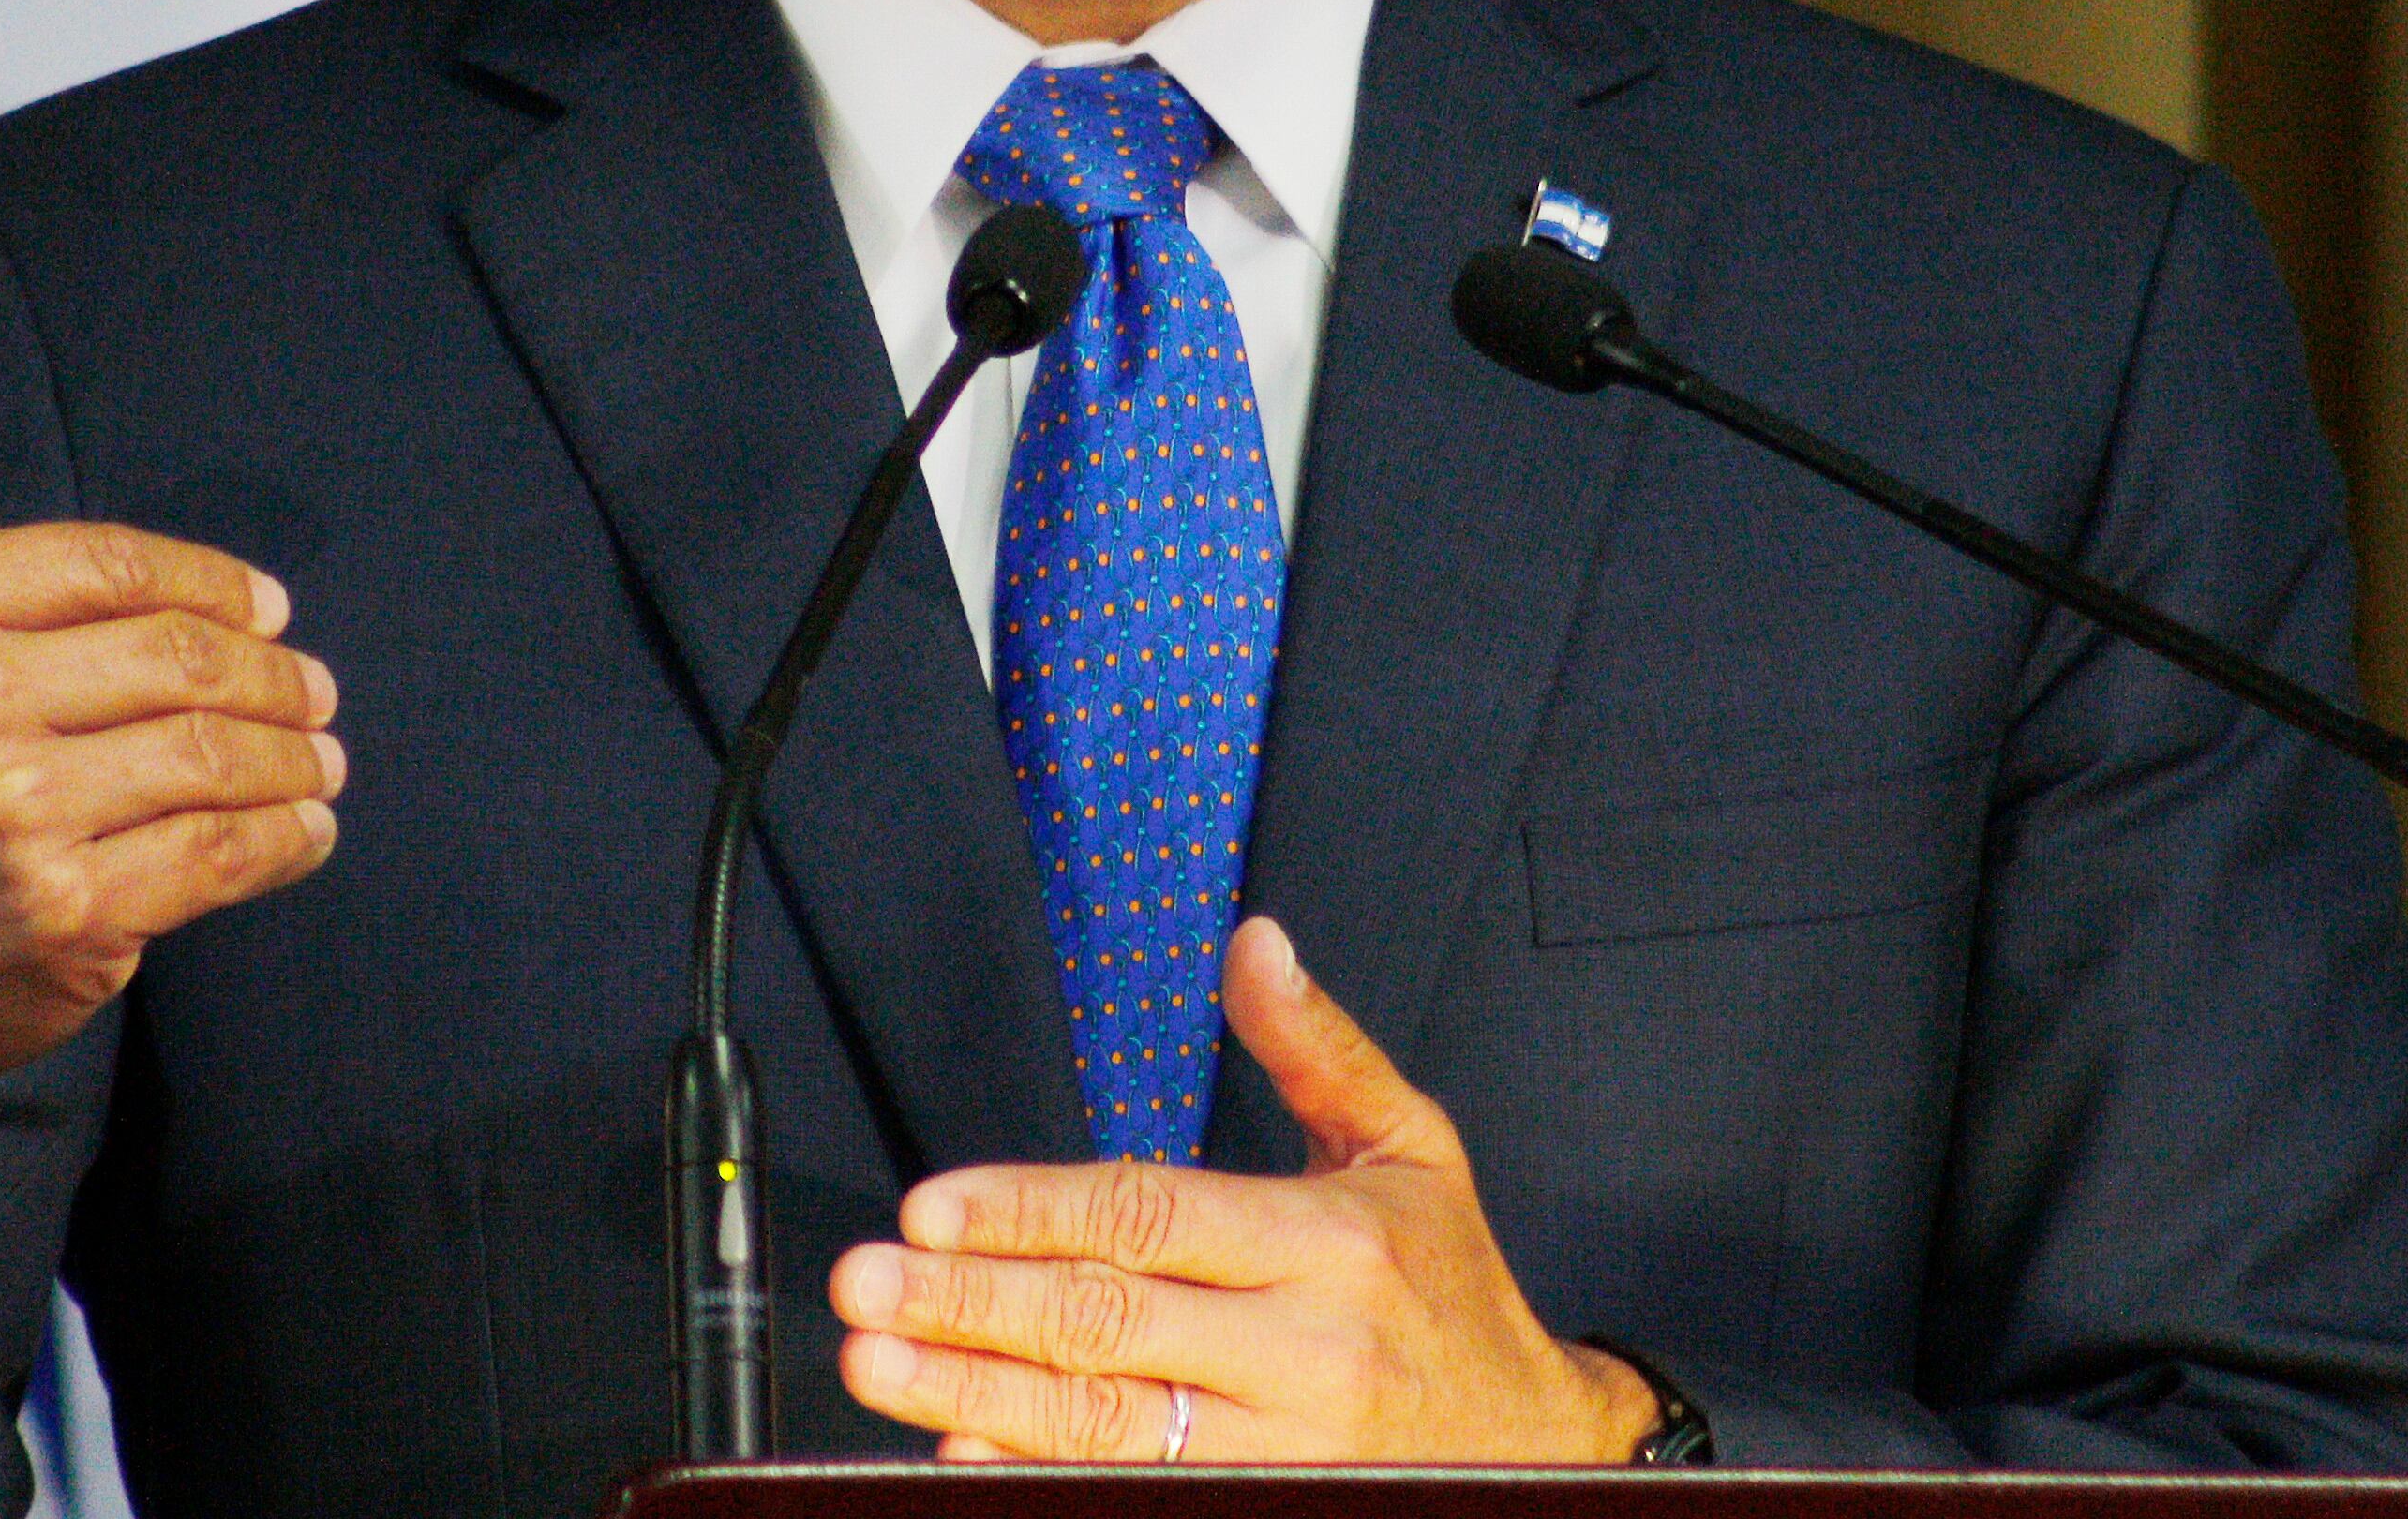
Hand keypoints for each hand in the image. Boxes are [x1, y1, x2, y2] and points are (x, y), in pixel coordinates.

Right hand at [0, 297, 342, 1340]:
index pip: (115, 566)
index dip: (209, 585)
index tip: (263, 607)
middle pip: (182, 659)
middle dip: (269, 673)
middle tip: (310, 687)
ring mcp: (18, 812)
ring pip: (215, 754)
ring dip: (293, 753)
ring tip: (320, 753)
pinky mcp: (70, 911)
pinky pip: (220, 852)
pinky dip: (285, 836)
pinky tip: (306, 827)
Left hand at [830, 917, 1655, 1462]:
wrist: (1543, 1449)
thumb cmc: (1454, 1291)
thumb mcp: (1411, 1146)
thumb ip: (1318, 1046)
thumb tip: (1254, 945)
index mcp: (1328, 1242)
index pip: (1150, 1217)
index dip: (1031, 1212)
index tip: (931, 1209)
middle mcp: (1304, 1351)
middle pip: (1107, 1324)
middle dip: (970, 1305)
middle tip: (864, 1288)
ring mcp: (1285, 1452)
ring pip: (1106, 1426)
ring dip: (978, 1396)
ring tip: (881, 1368)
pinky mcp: (1269, 1511)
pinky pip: (1138, 1498)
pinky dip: (1039, 1479)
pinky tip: (963, 1454)